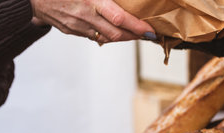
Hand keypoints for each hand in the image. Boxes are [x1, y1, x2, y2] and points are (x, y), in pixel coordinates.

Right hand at [29, 0, 155, 43]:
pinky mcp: (72, 31)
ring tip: (136, 34)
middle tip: (148, 34)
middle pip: (117, 34)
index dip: (137, 27)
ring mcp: (78, 26)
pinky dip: (108, 36)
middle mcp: (86, 16)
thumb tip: (120, 1)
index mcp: (91, 1)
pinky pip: (95, 37)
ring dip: (124, 38)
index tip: (151, 31)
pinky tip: (116, 32)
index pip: (120, 19)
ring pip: (107, 38)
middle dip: (135, 36)